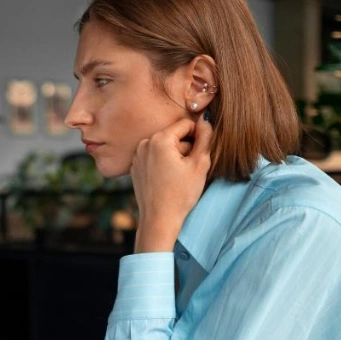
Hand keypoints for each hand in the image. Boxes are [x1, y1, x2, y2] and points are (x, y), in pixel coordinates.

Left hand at [131, 112, 213, 252]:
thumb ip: (205, 138)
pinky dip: (163, 164)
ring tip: (179, 176)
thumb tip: (205, 120)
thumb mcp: (200, 164)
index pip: (186, 124)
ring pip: (164, 147)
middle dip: (185, 148)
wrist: (159, 219)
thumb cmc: (181, 194)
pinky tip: (168, 180)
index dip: (198, 136)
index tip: (202, 153)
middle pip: (174, 136)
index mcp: (160, 140)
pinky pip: (154, 157)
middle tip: (190, 169)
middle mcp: (144, 143)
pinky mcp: (135, 167)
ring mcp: (137, 156)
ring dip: (175, 156)